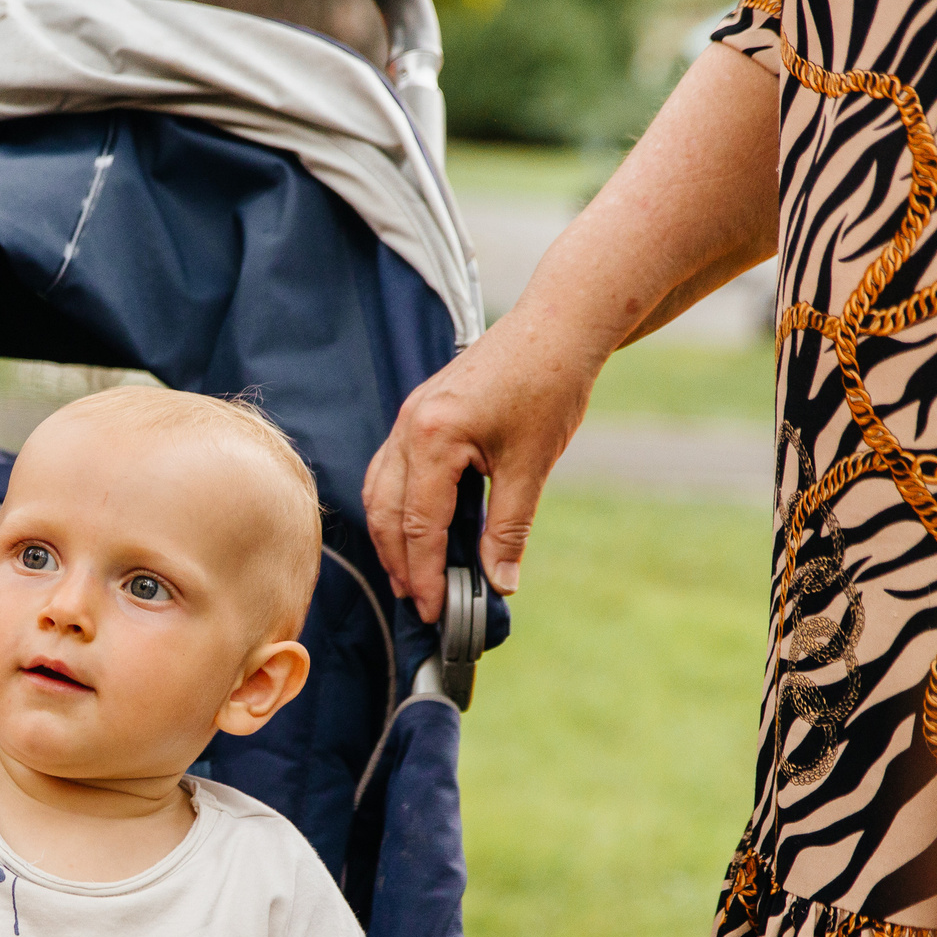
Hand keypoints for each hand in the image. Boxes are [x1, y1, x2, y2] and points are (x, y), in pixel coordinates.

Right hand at [361, 307, 600, 622]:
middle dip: (400, 563)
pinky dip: (396, 507)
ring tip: (410, 576)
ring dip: (391, 538)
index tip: (434, 612)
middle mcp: (409, 427)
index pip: (419, 524)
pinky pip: (390, 470)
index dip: (425, 574)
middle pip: (387, 512)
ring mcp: (408, 418)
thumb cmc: (549, 386)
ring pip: (380, 492)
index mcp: (434, 438)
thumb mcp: (532, 464)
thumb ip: (510, 528)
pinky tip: (412, 529)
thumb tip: (499, 584)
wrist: (556, 325)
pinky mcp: (417, 413)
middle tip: (420, 604)